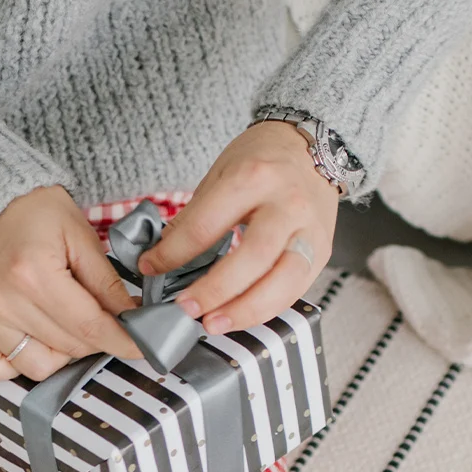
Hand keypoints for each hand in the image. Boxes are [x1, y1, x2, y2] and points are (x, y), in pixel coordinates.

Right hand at [0, 185, 139, 381]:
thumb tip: (133, 321)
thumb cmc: (37, 215)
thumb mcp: (81, 237)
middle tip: (103, 321)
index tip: (142, 347)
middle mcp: (2, 301)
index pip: (89, 326)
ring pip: (39, 366)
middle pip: (68, 348)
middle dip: (96, 340)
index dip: (121, 341)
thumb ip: (107, 284)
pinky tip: (33, 339)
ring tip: (64, 323)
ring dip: (62, 353)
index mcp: (33, 273)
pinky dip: (20, 364)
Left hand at [138, 119, 336, 332]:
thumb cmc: (261, 160)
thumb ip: (194, 218)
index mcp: (253, 177)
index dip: (173, 253)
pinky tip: (241, 316)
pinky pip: (296, 289)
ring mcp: (309, 229)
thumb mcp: (220, 175)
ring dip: (246, 309)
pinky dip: (267, 308)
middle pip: (252, 256)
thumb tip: (161, 259)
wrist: (312, 148)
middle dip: (215, 289)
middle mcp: (287, 204)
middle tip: (185, 309)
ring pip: (283, 280)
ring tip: (214, 324)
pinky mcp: (321, 251)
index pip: (206, 225)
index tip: (150, 268)